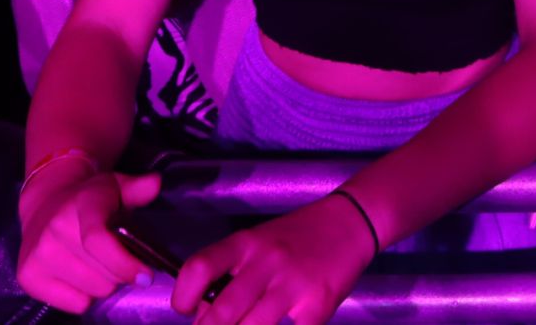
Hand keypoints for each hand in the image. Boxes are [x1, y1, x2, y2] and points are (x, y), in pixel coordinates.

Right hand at [15, 168, 160, 314]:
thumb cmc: (91, 200)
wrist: (46, 204)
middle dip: (120, 272)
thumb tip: (154, 184)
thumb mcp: (116, 187)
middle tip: (118, 259)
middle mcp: (54, 228)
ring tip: (99, 265)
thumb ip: (138, 189)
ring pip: (91, 292)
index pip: (98, 240)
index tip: (146, 275)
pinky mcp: (27, 276)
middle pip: (103, 275)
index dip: (125, 263)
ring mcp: (37, 254)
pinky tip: (80, 276)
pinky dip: (83, 297)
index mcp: (82, 204)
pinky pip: (73, 304)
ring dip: (103, 284)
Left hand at [172, 195, 375, 324]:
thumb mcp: (259, 243)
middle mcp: (267, 261)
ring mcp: (294, 284)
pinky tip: (284, 322)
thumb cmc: (297, 236)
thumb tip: (204, 316)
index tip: (185, 310)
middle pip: (223, 313)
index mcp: (247, 243)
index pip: (200, 267)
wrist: (352, 221)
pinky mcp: (318, 304)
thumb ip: (231, 275)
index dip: (183, 296)